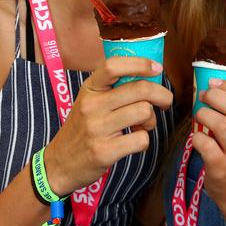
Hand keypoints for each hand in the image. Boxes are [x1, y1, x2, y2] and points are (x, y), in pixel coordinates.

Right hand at [43, 56, 172, 195]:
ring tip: (143, 125)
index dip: (140, 63)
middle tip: (165, 101)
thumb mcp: (89, 100)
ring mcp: (97, 128)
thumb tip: (149, 75)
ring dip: (151, 120)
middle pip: (139, 89)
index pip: (113, 65)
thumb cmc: (82, 128)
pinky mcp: (104, 151)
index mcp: (90, 88)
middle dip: (162, 94)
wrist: (60, 163)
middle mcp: (92, 105)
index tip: (157, 67)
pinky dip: (144, 140)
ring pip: (144, 112)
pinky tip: (133, 141)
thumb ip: (112, 87)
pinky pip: (141, 139)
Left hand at [193, 78, 225, 209]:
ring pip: (221, 125)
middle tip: (203, 95)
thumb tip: (214, 85)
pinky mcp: (222, 167)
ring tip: (199, 115)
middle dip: (215, 96)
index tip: (215, 83)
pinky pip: (207, 145)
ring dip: (204, 114)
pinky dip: (197, 137)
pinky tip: (197, 138)